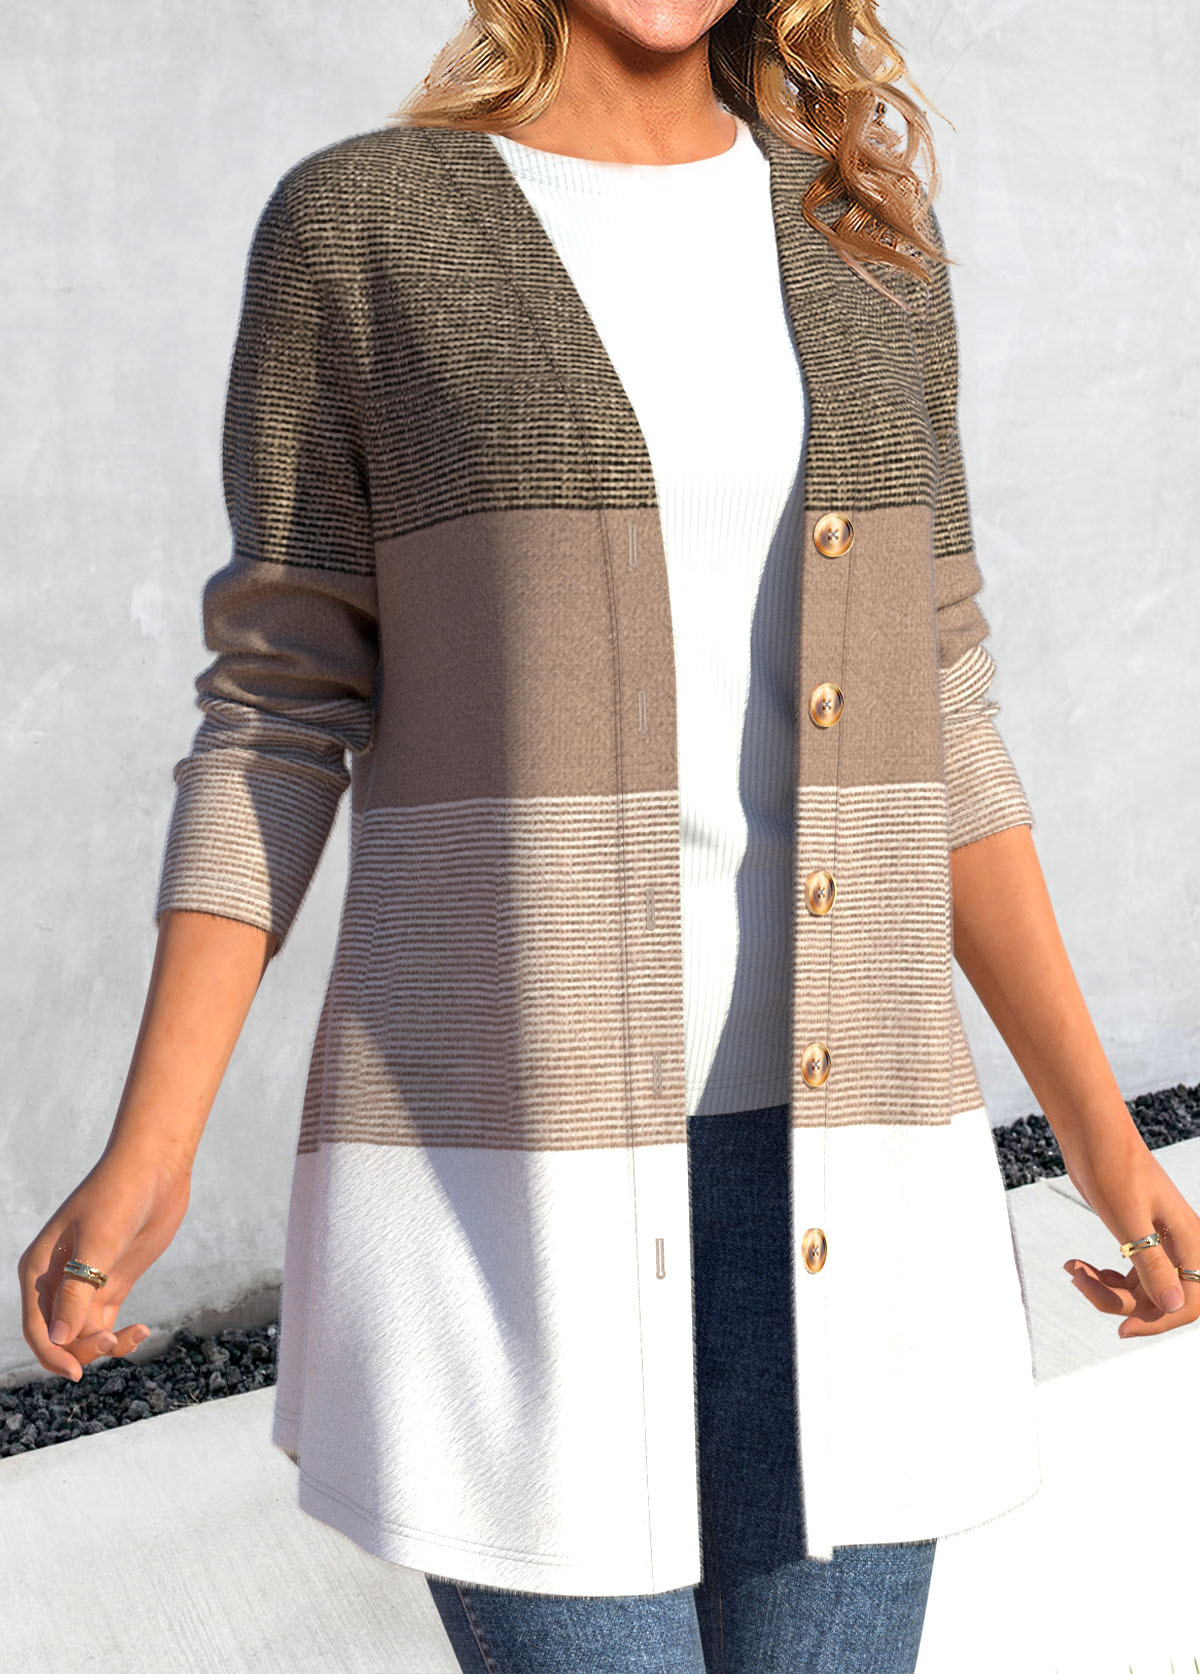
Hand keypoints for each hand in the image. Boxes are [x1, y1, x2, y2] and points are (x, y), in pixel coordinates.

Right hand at [17, 1150, 191, 1381]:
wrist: (155, 1168)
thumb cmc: (120, 1195)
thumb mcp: (98, 1242)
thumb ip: (77, 1291)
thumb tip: (58, 1339)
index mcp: (39, 1268)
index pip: (36, 1325)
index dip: (52, 1353)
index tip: (77, 1372)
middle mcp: (56, 1280)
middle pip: (59, 1335)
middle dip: (81, 1348)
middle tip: (113, 1339)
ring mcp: (86, 1282)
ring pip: (82, 1334)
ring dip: (103, 1345)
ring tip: (136, 1333)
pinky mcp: (112, 1283)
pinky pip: (104, 1323)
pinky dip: (119, 1335)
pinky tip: (142, 1331)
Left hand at [1060, 1134, 1199, 1339]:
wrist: (1091, 1132)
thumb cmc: (1111, 1167)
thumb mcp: (1128, 1219)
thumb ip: (1151, 1263)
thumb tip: (1172, 1306)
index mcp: (1189, 1241)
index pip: (1189, 1302)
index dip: (1159, 1322)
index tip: (1122, 1328)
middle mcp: (1180, 1245)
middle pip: (1160, 1300)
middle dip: (1120, 1302)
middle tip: (1081, 1282)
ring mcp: (1158, 1243)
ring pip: (1140, 1290)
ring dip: (1105, 1289)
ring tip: (1073, 1270)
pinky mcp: (1136, 1238)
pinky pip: (1126, 1275)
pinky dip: (1101, 1277)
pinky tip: (1074, 1266)